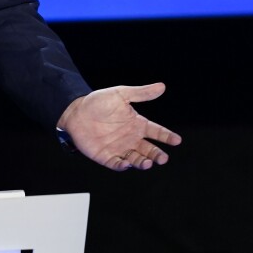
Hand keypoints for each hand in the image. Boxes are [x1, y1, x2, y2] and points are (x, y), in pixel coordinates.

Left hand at [58, 83, 181, 171]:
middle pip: (148, 149)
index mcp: (137, 123)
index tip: (177, 140)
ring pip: (135, 159)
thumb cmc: (98, 102)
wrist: (76, 111)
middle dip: (157, 155)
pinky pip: (117, 164)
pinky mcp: (106, 156)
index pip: (156, 131)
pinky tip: (127, 164)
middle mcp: (131, 138)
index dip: (166, 136)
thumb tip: (161, 86)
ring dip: (142, 163)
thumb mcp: (121, 94)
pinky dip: (123, 166)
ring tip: (148, 163)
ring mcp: (119, 148)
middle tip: (163, 159)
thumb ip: (141, 93)